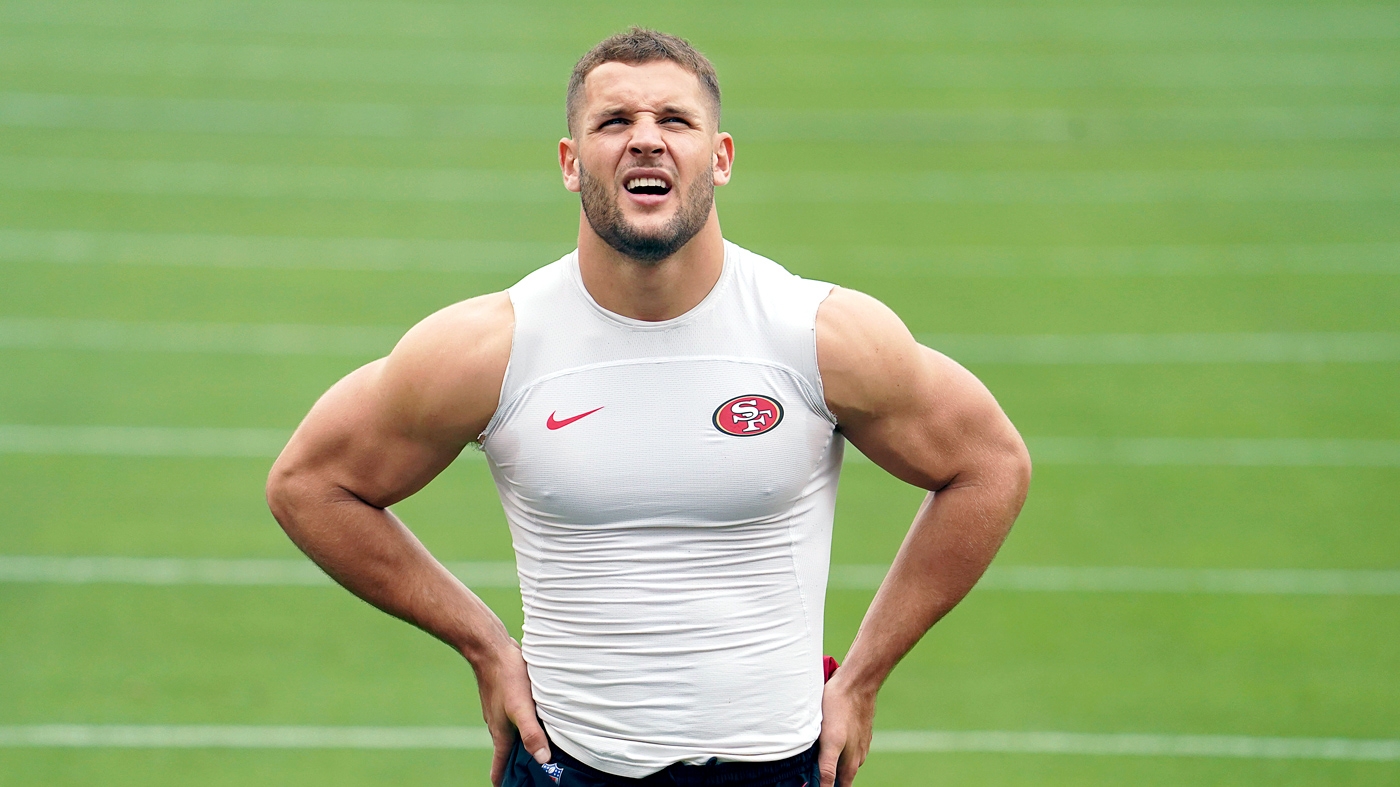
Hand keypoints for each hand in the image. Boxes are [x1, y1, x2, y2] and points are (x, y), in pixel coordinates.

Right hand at [473, 637, 550, 786]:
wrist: (490, 649)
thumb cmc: (506, 677)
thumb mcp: (521, 708)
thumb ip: (531, 733)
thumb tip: (543, 760)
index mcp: (501, 734)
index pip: (499, 766)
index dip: (503, 781)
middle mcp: (498, 725)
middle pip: (507, 753)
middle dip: (516, 766)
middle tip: (532, 774)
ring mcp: (500, 711)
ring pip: (512, 735)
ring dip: (522, 745)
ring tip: (538, 750)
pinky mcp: (506, 698)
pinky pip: (516, 719)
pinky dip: (525, 726)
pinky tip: (538, 719)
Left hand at [816, 673, 875, 786]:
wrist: (857, 682)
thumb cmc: (839, 709)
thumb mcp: (830, 742)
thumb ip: (827, 769)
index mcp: (850, 766)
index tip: (811, 784)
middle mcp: (857, 758)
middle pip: (840, 777)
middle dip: (826, 778)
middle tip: (809, 772)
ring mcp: (859, 744)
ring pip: (843, 760)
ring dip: (831, 763)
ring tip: (813, 756)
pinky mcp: (858, 731)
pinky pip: (846, 745)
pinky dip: (837, 747)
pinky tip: (826, 736)